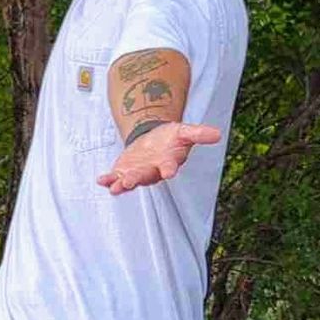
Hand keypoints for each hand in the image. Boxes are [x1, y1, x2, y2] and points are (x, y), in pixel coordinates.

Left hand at [97, 121, 221, 194]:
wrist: (153, 139)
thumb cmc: (170, 139)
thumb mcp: (184, 131)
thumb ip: (198, 133)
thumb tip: (218, 134)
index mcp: (168, 162)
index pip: (169, 166)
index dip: (169, 168)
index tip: (169, 172)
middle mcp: (153, 171)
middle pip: (146, 177)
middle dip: (138, 179)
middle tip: (130, 182)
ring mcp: (137, 173)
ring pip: (130, 181)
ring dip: (122, 185)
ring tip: (114, 187)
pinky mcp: (124, 172)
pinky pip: (116, 178)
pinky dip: (108, 180)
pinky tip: (101, 181)